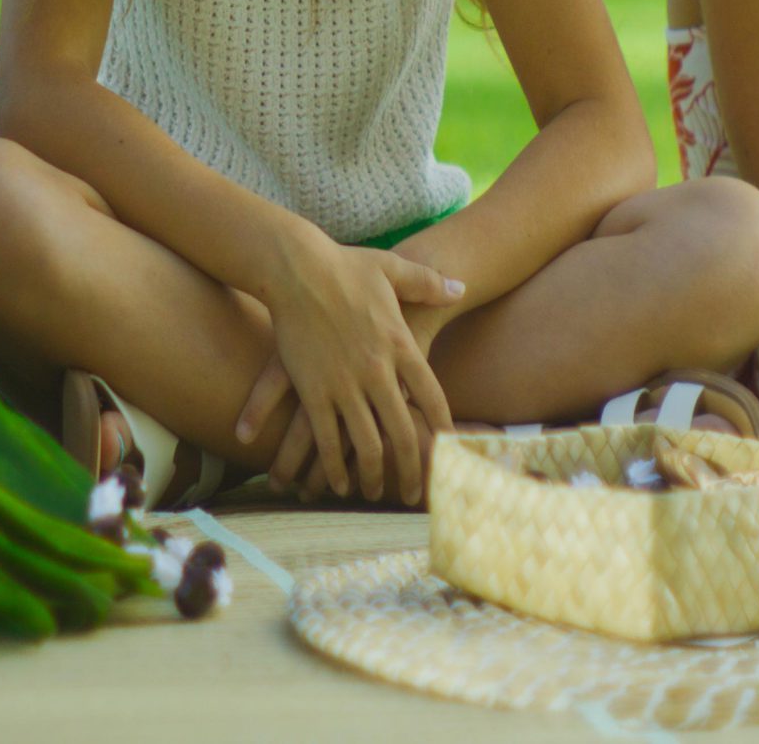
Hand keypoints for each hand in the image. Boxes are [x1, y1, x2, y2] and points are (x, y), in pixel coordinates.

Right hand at [234, 241, 460, 504]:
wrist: (296, 268)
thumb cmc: (344, 265)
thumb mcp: (393, 269)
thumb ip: (429, 284)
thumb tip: (462, 288)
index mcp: (401, 344)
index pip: (432, 397)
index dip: (443, 428)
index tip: (449, 451)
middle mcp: (378, 370)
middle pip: (403, 432)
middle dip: (410, 469)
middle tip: (412, 493)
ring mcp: (345, 383)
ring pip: (366, 444)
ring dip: (372, 474)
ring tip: (374, 492)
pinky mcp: (312, 390)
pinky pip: (328, 438)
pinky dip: (334, 465)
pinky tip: (338, 482)